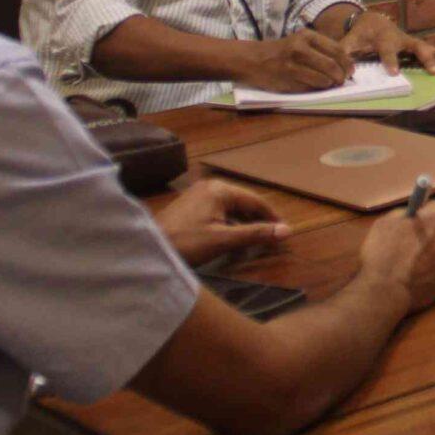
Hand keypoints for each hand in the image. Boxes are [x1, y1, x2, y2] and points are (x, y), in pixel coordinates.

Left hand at [155, 179, 291, 266]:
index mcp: (220, 190)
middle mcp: (210, 186)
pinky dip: (228, 223)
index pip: (256, 201)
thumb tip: (287, 231)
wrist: (148, 248)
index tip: (284, 233)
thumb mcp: (224, 240)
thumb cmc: (187, 243)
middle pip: (243, 202)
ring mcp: (198, 194)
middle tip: (270, 238)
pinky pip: (217, 211)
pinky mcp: (189, 205)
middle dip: (257, 220)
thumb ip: (256, 234)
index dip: (272, 217)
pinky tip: (231, 238)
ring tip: (253, 240)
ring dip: (243, 223)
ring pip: (230, 207)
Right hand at [239, 27, 349, 91]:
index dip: (348, 63)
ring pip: (324, 78)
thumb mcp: (301, 42)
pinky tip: (316, 86)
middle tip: (343, 80)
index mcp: (307, 36)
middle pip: (333, 65)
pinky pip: (311, 87)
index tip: (351, 71)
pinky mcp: (287, 79)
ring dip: (331, 84)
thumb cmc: (283, 52)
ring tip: (330, 84)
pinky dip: (318, 88)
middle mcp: (300, 48)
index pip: (337, 50)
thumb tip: (346, 65)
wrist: (253, 59)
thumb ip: (321, 50)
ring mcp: (293, 64)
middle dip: (342, 76)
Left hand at [338, 8, 434, 74]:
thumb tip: (345, 70)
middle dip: (423, 56)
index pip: (388, 51)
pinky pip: (424, 49)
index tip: (395, 73)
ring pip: (423, 46)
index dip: (391, 61)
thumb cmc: (361, 33)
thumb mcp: (351, 39)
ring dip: (430, 58)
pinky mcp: (413, 45)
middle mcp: (399, 39)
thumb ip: (347, 52)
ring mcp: (408, 41)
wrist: (372, 20)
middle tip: (432, 70)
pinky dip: (430, 59)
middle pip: (415, 45)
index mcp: (383, 38)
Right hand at [359, 201, 434, 311]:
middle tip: (412, 243)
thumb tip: (411, 214)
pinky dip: (430, 273)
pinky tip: (413, 278)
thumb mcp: (384, 223)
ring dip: (431, 254)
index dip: (427, 213)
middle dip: (431, 234)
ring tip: (409, 265)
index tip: (417, 219)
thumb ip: (402, 214)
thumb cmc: (382, 254)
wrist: (386, 292)